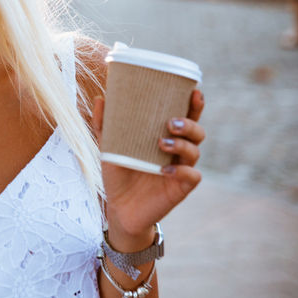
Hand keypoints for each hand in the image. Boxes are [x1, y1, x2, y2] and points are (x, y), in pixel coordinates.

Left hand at [92, 89, 205, 246]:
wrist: (119, 207)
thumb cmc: (119, 172)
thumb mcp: (108, 146)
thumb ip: (104, 124)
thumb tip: (100, 98)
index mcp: (165, 136)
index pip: (185, 116)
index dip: (194, 104)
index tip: (193, 90)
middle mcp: (177, 150)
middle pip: (197, 131)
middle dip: (190, 123)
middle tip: (171, 122)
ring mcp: (181, 168)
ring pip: (195, 151)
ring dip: (182, 144)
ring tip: (161, 143)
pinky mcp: (180, 188)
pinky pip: (192, 176)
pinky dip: (182, 170)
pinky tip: (165, 169)